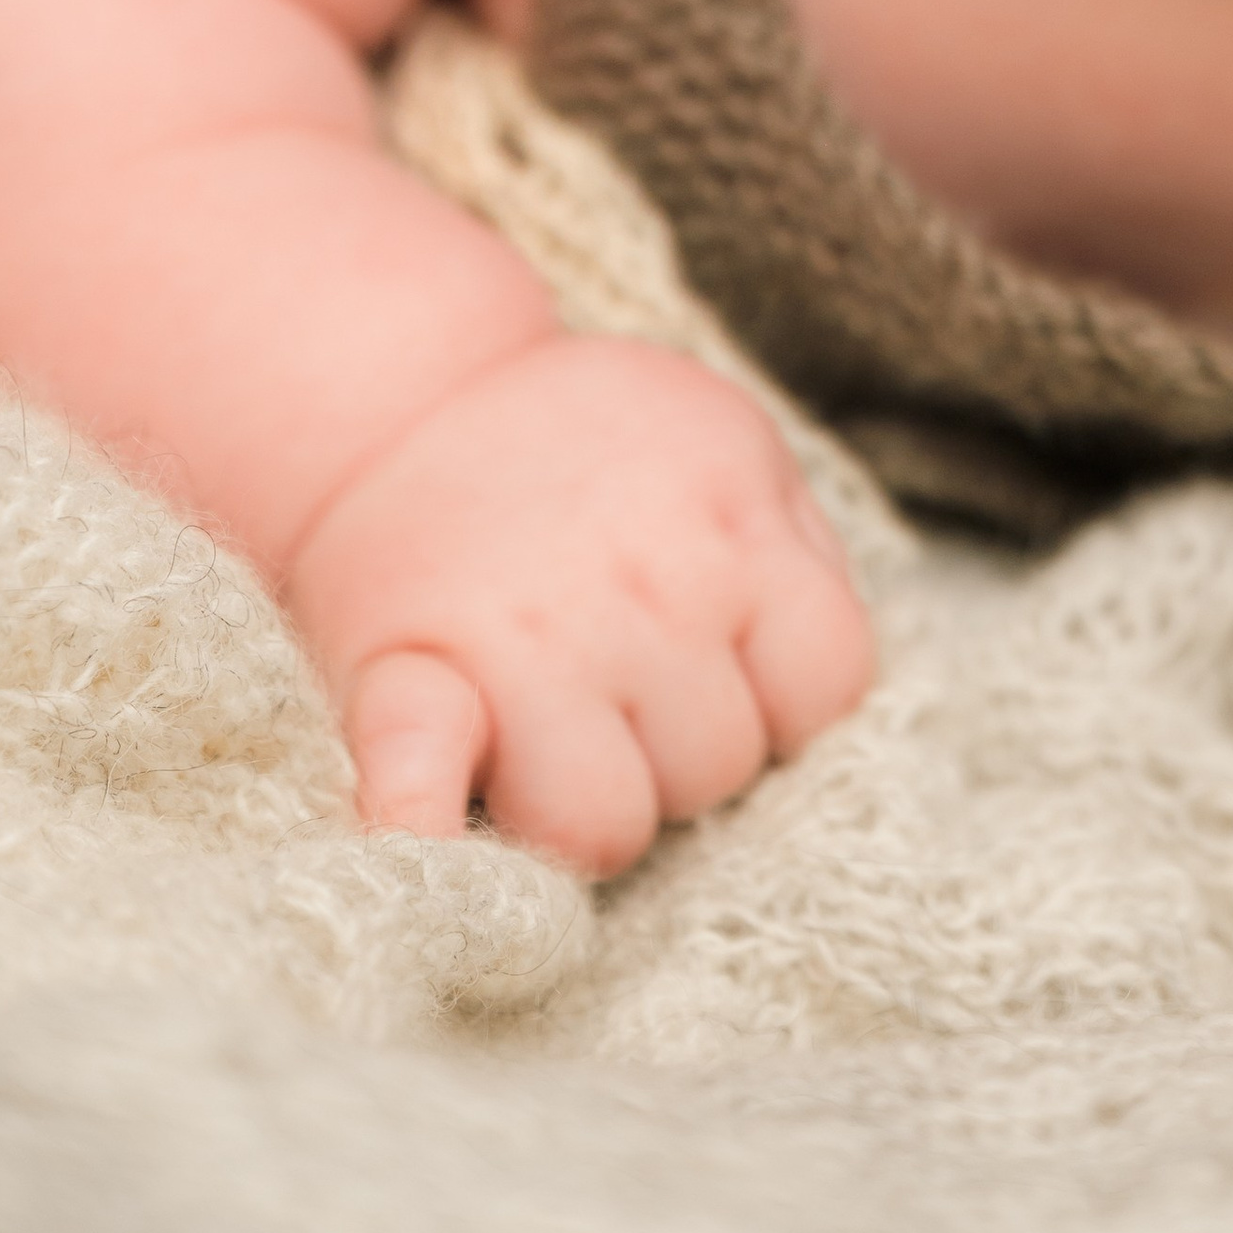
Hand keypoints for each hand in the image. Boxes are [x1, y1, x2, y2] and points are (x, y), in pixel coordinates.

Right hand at [284, 334, 873, 873]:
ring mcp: (527, 640)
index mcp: (732, 523)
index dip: (783, 699)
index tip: (727, 672)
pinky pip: (417, 784)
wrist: (408, 397)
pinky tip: (423, 835)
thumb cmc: (589, 442)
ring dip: (586, 804)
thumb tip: (823, 688)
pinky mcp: (408, 683)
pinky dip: (419, 821)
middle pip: (717, 769)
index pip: (824, 688)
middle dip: (679, 751)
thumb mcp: (730, 445)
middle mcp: (645, 585)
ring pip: (605, 827)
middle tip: (619, 689)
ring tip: (553, 730)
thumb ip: (795, 551)